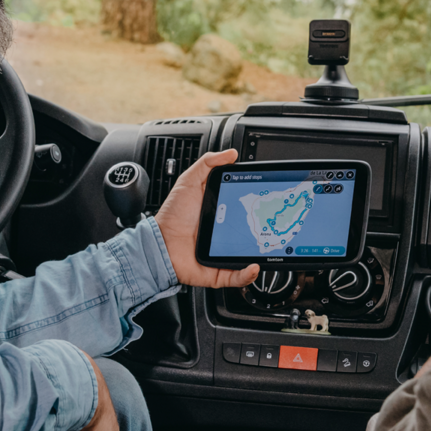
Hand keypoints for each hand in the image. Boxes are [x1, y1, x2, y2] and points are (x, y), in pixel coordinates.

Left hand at [153, 149, 260, 288]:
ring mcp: (224, 254)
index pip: (248, 209)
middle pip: (253, 233)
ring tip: (270, 247)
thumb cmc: (172, 215)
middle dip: (266, 230)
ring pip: (249, 256)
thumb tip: (231, 154)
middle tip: (273, 223)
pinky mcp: (218, 272)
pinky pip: (237, 276)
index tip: (269, 199)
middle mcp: (227, 234)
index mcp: (223, 214)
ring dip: (261, 254)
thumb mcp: (189, 182)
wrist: (158, 244)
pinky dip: (247, 274)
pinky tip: (254, 266)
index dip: (260, 205)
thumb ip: (207, 164)